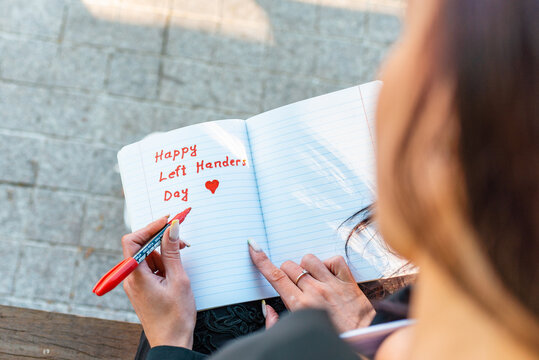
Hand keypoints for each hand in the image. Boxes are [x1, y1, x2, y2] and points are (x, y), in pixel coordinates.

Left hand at [121, 216, 195, 347]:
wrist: (171, 342)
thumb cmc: (174, 317)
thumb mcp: (178, 280)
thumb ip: (173, 252)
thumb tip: (172, 229)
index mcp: (136, 275)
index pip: (133, 240)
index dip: (150, 227)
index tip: (167, 221)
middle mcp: (132, 278)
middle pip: (141, 247)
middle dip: (161, 240)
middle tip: (180, 237)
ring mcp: (136, 283)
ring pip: (148, 256)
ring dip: (165, 253)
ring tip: (181, 262)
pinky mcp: (142, 288)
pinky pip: (151, 267)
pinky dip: (163, 264)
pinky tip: (176, 271)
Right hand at [249, 241, 374, 332]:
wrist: (362, 341)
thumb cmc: (333, 338)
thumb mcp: (298, 333)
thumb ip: (275, 323)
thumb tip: (267, 309)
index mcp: (300, 306)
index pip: (275, 277)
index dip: (262, 261)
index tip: (255, 248)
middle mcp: (314, 292)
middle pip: (289, 266)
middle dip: (287, 272)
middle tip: (294, 283)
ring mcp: (331, 284)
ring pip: (308, 259)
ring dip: (307, 267)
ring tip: (313, 279)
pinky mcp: (348, 281)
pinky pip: (334, 259)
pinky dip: (330, 264)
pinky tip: (329, 275)